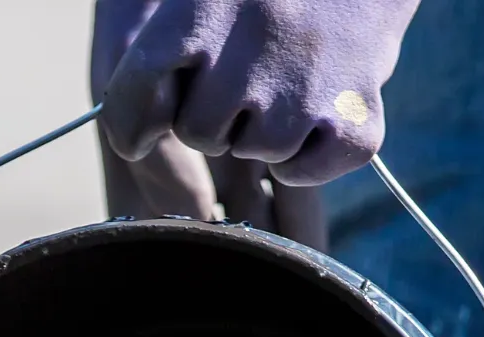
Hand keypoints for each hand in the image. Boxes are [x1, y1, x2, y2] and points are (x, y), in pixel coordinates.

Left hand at [92, 1, 330, 244]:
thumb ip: (163, 44)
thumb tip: (131, 133)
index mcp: (203, 8)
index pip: (138, 87)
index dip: (129, 122)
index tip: (134, 139)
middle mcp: (252, 50)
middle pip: (199, 133)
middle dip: (215, 116)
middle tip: (247, 77)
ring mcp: (305, 92)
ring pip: (254, 154)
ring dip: (264, 131)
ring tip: (290, 80)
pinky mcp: (353, 126)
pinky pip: (300, 173)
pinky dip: (305, 157)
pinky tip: (320, 110)